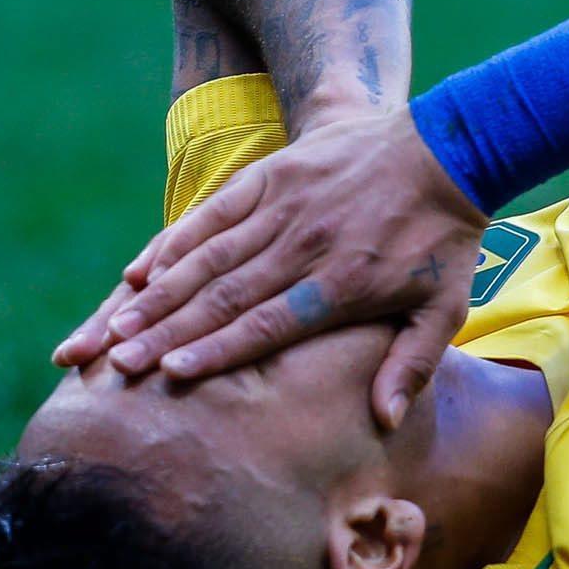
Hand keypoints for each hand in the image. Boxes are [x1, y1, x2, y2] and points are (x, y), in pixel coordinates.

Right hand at [54, 107, 487, 426]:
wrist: (451, 146)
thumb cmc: (445, 238)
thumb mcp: (444, 308)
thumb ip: (409, 366)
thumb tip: (384, 422)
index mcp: (341, 285)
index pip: (265, 326)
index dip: (215, 350)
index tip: (171, 375)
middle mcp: (304, 247)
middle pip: (223, 297)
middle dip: (167, 334)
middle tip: (120, 363)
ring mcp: (284, 207)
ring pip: (208, 257)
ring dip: (159, 295)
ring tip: (117, 327)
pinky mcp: (274, 176)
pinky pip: (213, 213)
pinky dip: (174, 242)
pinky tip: (138, 270)